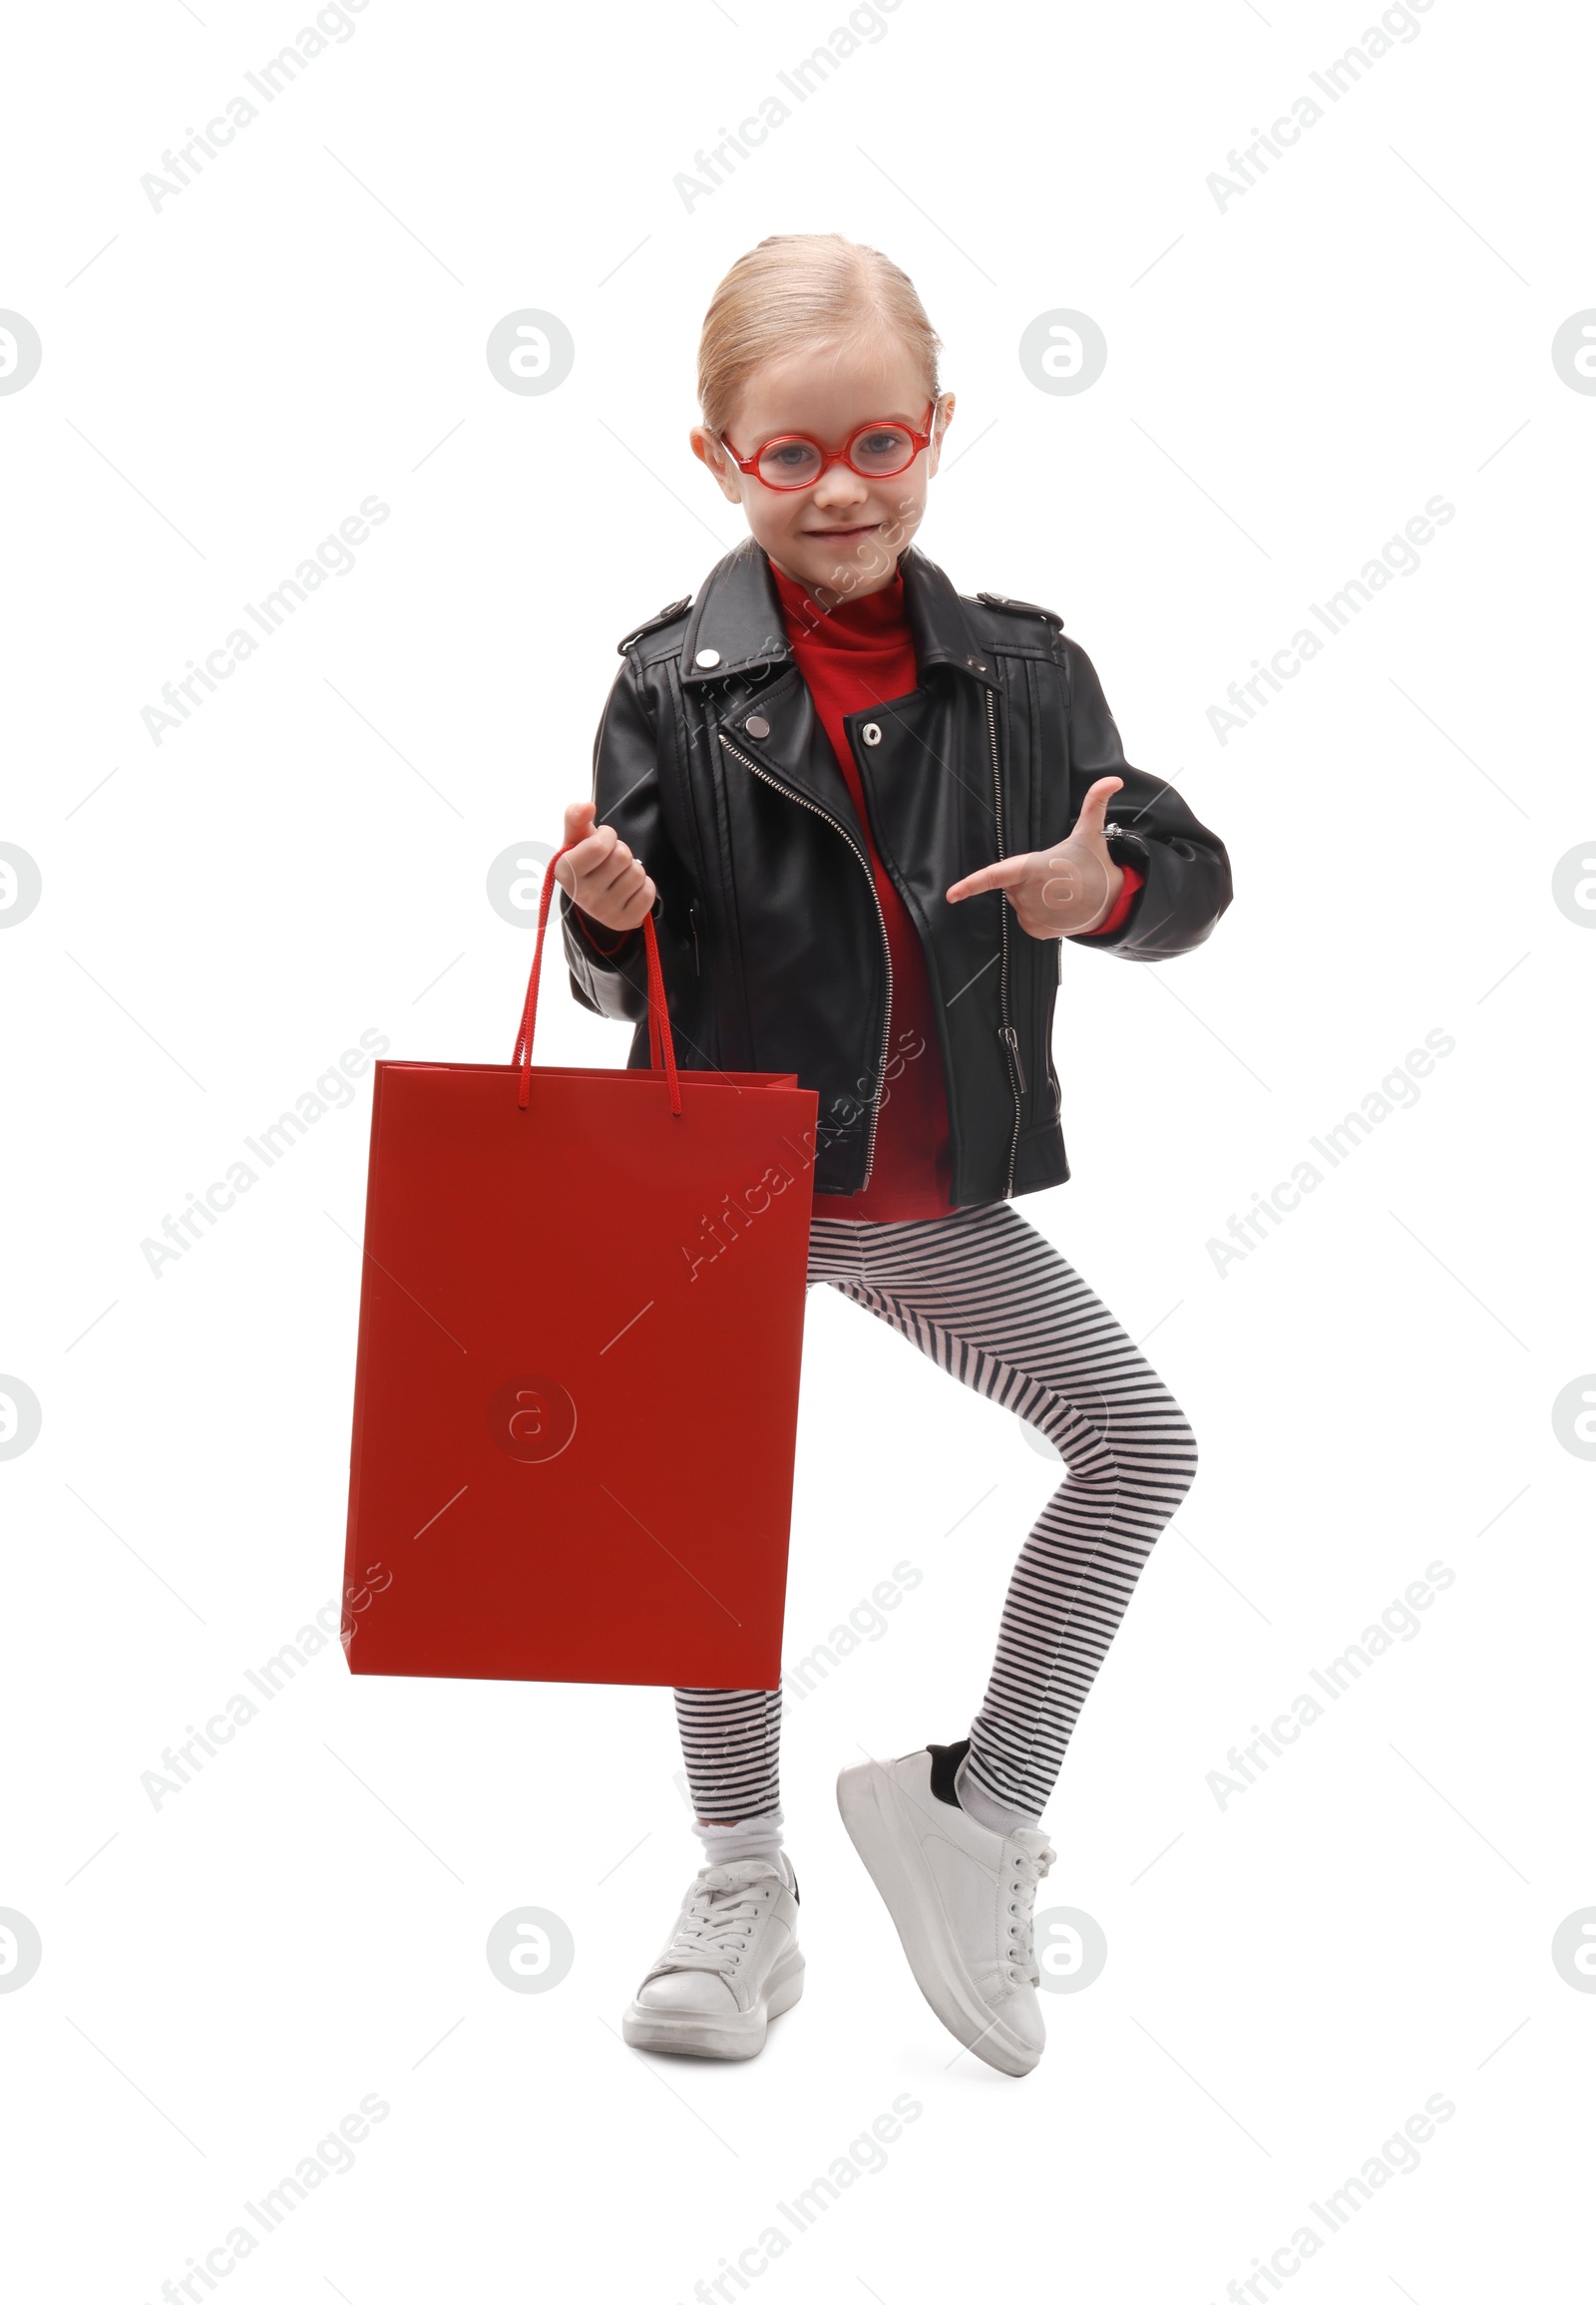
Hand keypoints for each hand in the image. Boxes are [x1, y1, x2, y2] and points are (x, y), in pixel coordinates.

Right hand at [552, 800, 655, 933]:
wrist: (593, 895)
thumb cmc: (585, 859)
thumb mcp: (576, 837)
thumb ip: (576, 816)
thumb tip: (587, 806)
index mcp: (565, 872)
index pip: (601, 845)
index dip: (608, 836)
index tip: (602, 841)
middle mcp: (582, 896)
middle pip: (622, 857)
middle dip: (621, 851)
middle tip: (611, 860)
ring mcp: (603, 912)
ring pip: (638, 874)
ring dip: (633, 868)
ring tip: (619, 874)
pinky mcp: (623, 922)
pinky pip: (648, 893)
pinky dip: (644, 886)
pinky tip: (629, 889)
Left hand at [945, 776, 1125, 937]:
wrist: (1111, 902)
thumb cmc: (1093, 864)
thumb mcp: (1091, 832)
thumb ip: (1094, 802)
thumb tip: (1114, 779)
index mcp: (1034, 868)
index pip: (996, 876)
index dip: (971, 884)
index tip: (951, 894)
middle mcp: (1028, 896)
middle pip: (1010, 883)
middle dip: (1025, 876)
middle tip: (1053, 873)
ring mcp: (1031, 916)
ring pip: (1017, 900)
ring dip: (1031, 893)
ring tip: (1058, 889)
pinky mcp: (1035, 931)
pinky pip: (1024, 917)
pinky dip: (1035, 911)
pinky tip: (1056, 905)